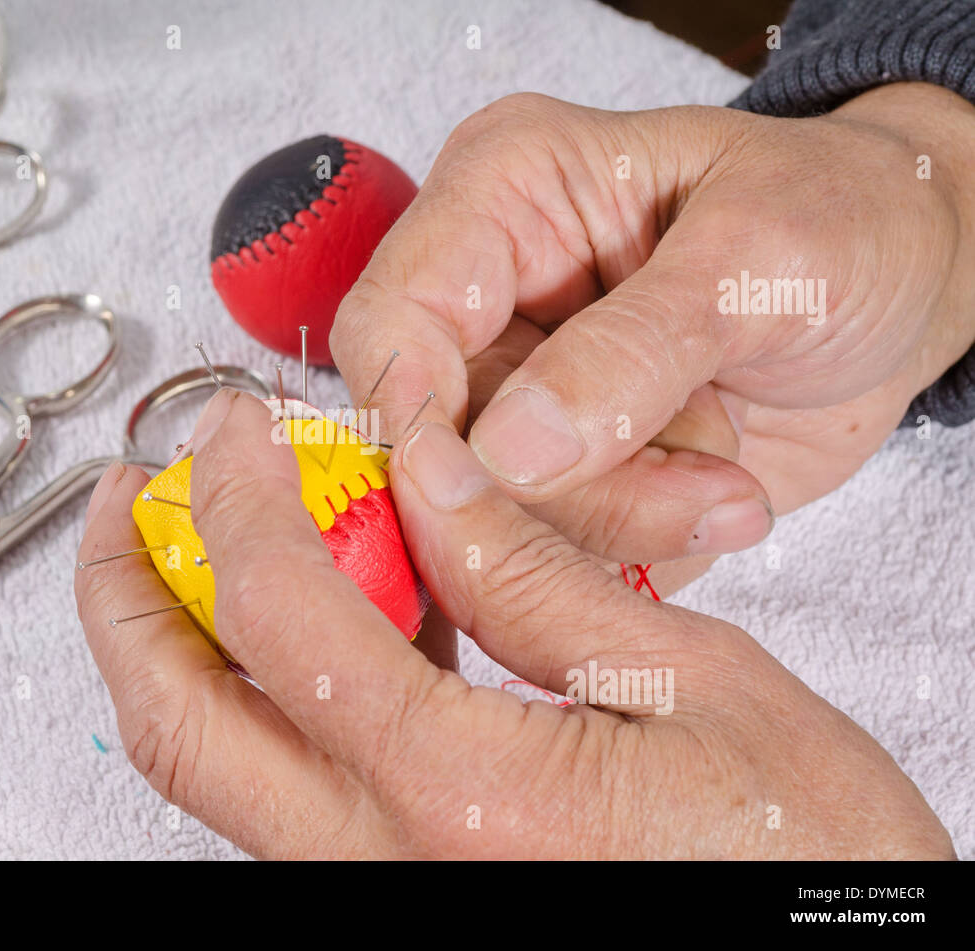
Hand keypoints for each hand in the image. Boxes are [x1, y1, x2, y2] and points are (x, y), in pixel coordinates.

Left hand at [74, 390, 952, 857]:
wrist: (820, 949)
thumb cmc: (801, 858)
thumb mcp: (692, 682)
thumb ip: (531, 574)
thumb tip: (429, 475)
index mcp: (461, 796)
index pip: (280, 614)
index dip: (240, 498)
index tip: (233, 430)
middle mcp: (385, 864)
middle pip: (179, 722)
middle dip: (124, 594)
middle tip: (126, 502)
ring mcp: (378, 887)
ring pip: (213, 764)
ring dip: (177, 644)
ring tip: (187, 544)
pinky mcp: (397, 886)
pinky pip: (281, 789)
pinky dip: (256, 695)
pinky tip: (299, 622)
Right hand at [331, 83, 974, 571]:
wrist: (910, 288)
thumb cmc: (844, 221)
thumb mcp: (758, 259)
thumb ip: (632, 350)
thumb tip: (504, 450)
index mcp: (501, 198)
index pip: (391, 319)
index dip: (418, 412)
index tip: (496, 477)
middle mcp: (491, 300)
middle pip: (438, 438)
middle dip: (559, 487)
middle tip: (698, 481)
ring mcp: (522, 394)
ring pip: (496, 511)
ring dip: (620, 517)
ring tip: (728, 479)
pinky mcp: (561, 471)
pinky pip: (555, 548)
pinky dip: (639, 545)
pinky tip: (721, 496)